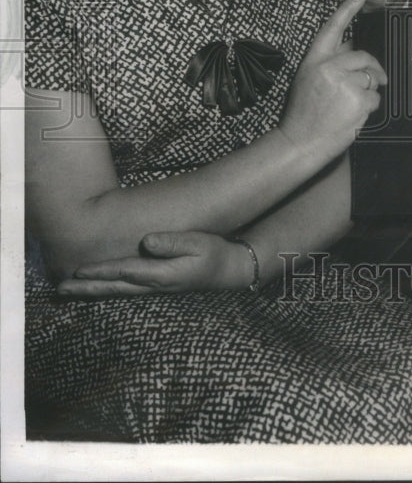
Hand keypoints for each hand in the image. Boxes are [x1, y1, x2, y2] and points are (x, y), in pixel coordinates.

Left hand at [56, 231, 247, 297]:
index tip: (78, 271)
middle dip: (86, 289)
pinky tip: (97, 289)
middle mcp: (154, 286)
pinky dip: (107, 291)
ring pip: (117, 292)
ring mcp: (155, 288)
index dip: (101, 271)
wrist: (228, 270)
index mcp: (162, 274)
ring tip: (69, 292)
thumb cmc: (214, 253)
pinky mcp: (157, 286)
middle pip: (114, 288)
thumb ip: (172, 242)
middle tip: (60, 291)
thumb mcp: (198, 242)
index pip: (125, 272)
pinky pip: (125, 291)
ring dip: (92, 292)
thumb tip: (146, 241)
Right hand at [278, 0, 386, 156]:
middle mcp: (328, 67)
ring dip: (368, 93)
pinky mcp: (358, 99)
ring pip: (371, 80)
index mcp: (314, 61)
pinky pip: (375, 98)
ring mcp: (344, 82)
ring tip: (349, 107)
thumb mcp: (308, 80)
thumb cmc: (303, 114)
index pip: (332, 29)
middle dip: (374, 69)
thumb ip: (328, 65)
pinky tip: (353, 116)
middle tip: (377, 80)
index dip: (346, 10)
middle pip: (364, 57)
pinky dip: (370, 108)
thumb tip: (352, 51)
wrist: (299, 142)